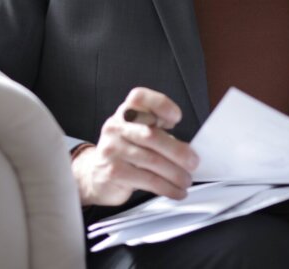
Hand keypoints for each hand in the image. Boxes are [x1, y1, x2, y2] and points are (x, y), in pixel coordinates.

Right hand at [72, 87, 199, 205]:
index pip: (139, 97)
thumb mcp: (139, 134)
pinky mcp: (113, 172)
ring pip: (152, 161)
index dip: (160, 104)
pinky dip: (167, 187)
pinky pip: (147, 180)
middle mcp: (116, 127)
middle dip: (177, 151)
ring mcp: (112, 149)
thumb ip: (159, 134)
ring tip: (186, 180)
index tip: (176, 118)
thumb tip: (189, 151)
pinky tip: (176, 191)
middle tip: (193, 163)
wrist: (95, 174)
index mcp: (126, 113)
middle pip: (151, 135)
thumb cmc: (126, 152)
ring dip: (175, 174)